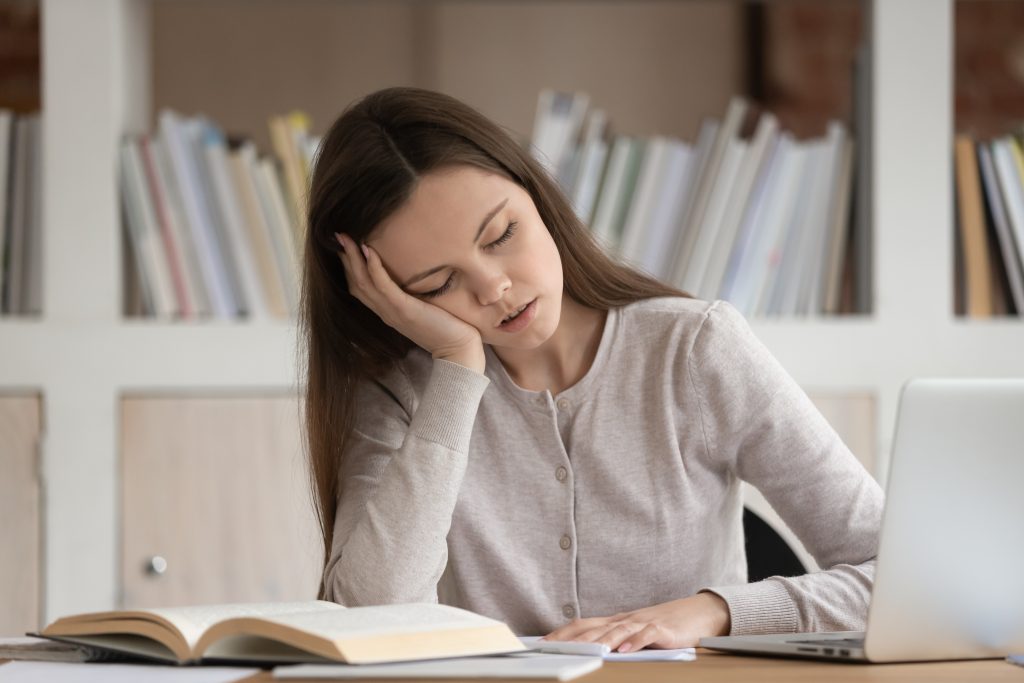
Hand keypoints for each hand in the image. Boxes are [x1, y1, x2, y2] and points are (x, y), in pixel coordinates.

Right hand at [336, 233, 484, 372]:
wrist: (458, 350)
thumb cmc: (446, 328)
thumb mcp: (423, 309)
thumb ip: (412, 296)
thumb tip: (413, 276)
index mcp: (387, 312)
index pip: (359, 288)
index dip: (349, 267)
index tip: (344, 246)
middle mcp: (385, 312)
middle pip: (356, 283)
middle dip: (346, 258)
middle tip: (337, 235)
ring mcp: (392, 312)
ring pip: (364, 283)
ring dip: (353, 259)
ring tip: (346, 238)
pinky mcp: (405, 310)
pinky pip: (383, 287)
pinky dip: (374, 268)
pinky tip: (369, 251)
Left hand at [541, 593, 730, 652]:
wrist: (698, 613)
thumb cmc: (664, 625)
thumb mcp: (634, 632)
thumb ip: (613, 639)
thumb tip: (588, 651)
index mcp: (615, 622)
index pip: (582, 625)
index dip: (561, 633)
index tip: (541, 643)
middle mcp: (625, 620)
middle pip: (593, 627)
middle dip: (571, 639)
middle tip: (551, 649)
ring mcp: (643, 623)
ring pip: (617, 630)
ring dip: (599, 642)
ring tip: (583, 652)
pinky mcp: (662, 630)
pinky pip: (646, 634)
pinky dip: (634, 642)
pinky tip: (624, 650)